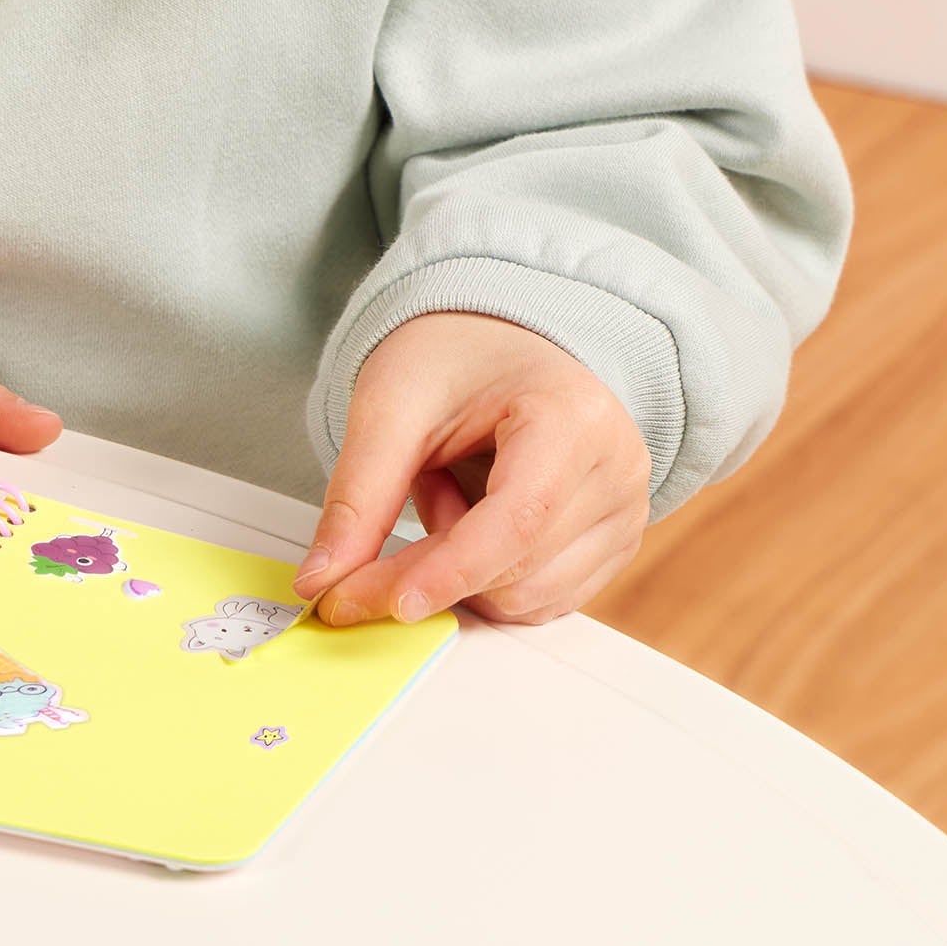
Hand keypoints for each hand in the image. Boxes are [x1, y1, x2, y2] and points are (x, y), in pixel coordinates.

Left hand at [293, 312, 650, 626]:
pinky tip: (473, 514)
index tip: (386, 601)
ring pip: (527, 599)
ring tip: (446, 487)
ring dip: (460, 567)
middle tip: (395, 500)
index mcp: (574, 417)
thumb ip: (358, 495)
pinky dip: (486, 576)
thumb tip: (322, 580)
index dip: (449, 570)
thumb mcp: (391, 404)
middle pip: (518, 569)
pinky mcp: (611, 549)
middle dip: (433, 565)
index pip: (517, 521)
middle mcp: (618, 472)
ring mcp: (624, 515)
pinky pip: (538, 602)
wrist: (496, 342)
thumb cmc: (453, 356)